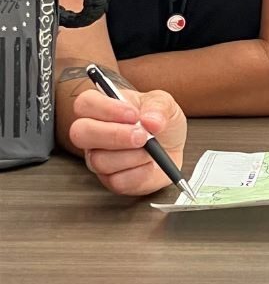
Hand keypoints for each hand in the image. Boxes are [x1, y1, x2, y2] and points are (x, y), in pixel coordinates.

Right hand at [69, 87, 187, 195]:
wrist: (173, 146)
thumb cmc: (161, 120)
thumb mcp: (165, 103)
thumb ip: (159, 107)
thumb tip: (150, 120)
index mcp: (102, 108)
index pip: (85, 103)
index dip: (106, 109)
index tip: (133, 115)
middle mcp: (94, 133)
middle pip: (80, 133)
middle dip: (114, 135)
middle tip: (142, 136)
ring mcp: (98, 158)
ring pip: (99, 160)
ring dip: (133, 155)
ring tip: (152, 149)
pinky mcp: (110, 181)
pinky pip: (117, 181)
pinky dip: (140, 172)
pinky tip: (150, 164)